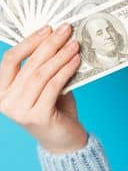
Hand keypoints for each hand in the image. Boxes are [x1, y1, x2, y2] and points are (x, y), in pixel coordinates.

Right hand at [0, 25, 87, 153]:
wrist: (64, 141)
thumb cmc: (55, 110)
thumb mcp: (46, 86)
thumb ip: (45, 67)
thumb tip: (58, 38)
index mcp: (2, 90)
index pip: (10, 60)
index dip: (29, 42)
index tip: (48, 28)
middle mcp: (5, 100)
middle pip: (28, 65)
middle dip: (49, 44)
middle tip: (66, 30)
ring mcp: (19, 110)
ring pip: (41, 74)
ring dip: (60, 56)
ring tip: (75, 44)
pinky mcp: (37, 116)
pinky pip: (53, 86)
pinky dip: (66, 70)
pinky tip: (77, 60)